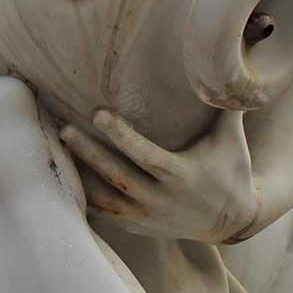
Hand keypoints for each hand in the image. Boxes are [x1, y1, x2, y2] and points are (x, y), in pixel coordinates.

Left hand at [60, 107, 258, 243]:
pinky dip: (86, 199)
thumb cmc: (231, 168)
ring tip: (59, 151)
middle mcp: (162, 199)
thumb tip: (225, 64)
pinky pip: (106, 215)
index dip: (121, 135)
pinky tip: (68, 179)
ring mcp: (149, 217)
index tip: (98, 113)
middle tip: (64, 129)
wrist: (234, 221)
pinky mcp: (139, 227)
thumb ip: (227, 102)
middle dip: (89, 153)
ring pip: (106, 198)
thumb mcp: (231, 137)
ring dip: (82, 176)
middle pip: (118, 176)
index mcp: (182, 175)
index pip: (145, 155)